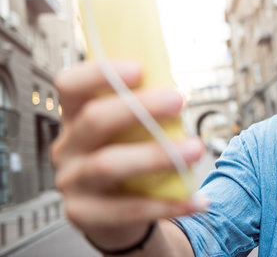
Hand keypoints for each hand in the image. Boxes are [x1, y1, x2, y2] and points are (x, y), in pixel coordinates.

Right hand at [51, 61, 206, 244]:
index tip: (139, 69)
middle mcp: (67, 147)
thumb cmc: (125, 159)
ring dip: (158, 155)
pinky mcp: (86, 215)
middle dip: (141, 107)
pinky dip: (170, 204)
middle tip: (180, 99)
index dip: (99, 74)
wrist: (111, 216)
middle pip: (94, 120)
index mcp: (75, 117)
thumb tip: (178, 90)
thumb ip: (141, 111)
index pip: (70, 85)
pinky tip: (199, 199)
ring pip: (109, 164)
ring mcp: (73, 183)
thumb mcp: (126, 132)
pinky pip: (131, 209)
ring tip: (197, 149)